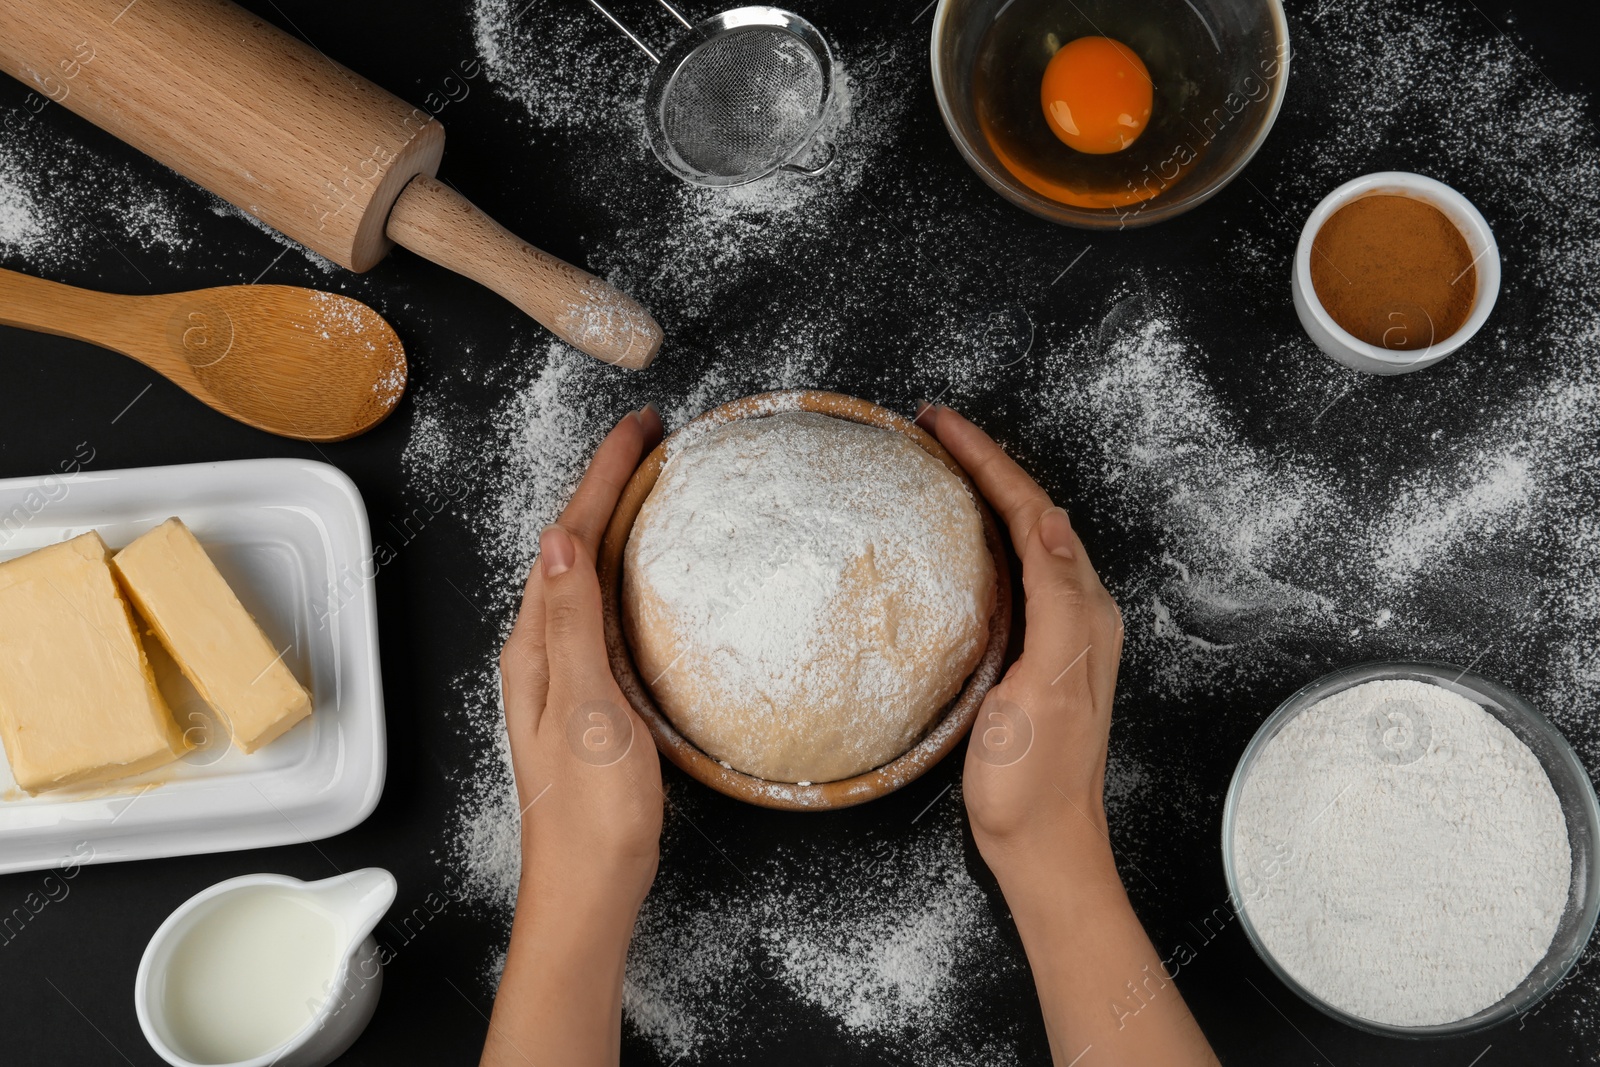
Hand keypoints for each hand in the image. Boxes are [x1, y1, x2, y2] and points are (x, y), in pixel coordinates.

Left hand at [499, 405, 664, 918]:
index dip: (602, 478)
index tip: (638, 431)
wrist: (589, 887)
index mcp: (536, 647)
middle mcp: (541, 653)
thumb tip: (561, 540)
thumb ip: (573, 623)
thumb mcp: (585, 707)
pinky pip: (600, 612)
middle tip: (649, 441)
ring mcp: (563, 675)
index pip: (566, 540)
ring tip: (646, 485)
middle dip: (606, 487)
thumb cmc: (590, 812)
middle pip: (571, 548)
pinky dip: (620, 573)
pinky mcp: (589, 697)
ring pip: (584, 576)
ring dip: (612, 523)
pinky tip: (641, 575)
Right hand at [915, 403, 1123, 875]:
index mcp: (1082, 610)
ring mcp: (1056, 633)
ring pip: (1025, 539)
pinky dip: (989, 537)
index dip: (989, 461)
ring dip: (989, 494)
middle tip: (934, 429)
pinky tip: (965, 538)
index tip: (942, 424)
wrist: (1040, 844)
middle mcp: (1077, 612)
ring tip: (945, 462)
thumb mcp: (1048, 684)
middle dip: (987, 464)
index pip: (1035, 512)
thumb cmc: (1036, 777)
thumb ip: (1058, 601)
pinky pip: (1015, 573)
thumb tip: (1051, 521)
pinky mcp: (1031, 654)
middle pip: (1032, 514)